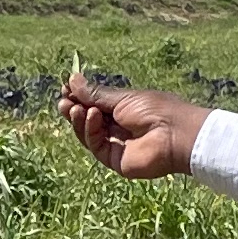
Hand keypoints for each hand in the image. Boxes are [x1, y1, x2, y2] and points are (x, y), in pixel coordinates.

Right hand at [61, 78, 207, 179]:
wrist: (174, 134)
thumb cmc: (154, 110)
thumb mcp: (122, 98)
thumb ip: (95, 94)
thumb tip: (72, 79)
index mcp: (122, 109)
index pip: (93, 103)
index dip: (78, 97)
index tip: (65, 87)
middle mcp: (116, 127)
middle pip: (87, 119)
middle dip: (74, 109)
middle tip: (64, 101)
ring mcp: (114, 144)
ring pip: (88, 133)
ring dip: (78, 119)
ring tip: (75, 108)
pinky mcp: (113, 159)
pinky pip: (95, 145)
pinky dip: (90, 130)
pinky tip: (91, 116)